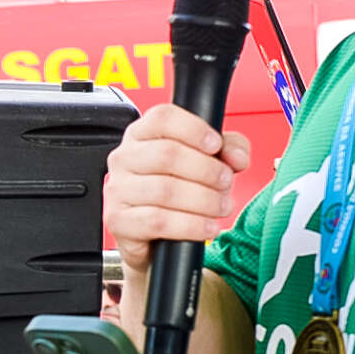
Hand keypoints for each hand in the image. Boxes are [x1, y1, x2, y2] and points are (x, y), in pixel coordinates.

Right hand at [100, 104, 254, 278]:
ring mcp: (118, 189)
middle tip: (225, 182)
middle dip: (206, 170)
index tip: (216, 145)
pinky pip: (158, 221)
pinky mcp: (119, 220)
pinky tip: (208, 227)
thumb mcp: (208, 161)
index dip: (194, 129)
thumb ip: (229, 149)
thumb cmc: (178, 190)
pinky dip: (191, 225)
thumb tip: (236, 157)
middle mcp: (124, 158)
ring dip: (204, 200)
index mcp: (142, 134)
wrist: (154, 235)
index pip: (162, 118)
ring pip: (165, 190)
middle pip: (167, 154)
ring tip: (221, 207)